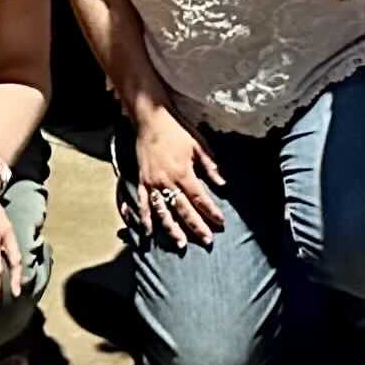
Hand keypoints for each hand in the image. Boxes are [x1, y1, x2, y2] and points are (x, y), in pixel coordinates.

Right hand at [126, 101, 226, 247]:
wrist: (150, 120)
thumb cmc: (177, 130)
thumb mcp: (199, 145)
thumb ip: (211, 166)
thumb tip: (223, 184)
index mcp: (183, 173)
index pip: (200, 198)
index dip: (211, 212)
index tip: (220, 223)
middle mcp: (167, 182)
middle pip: (183, 210)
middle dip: (196, 226)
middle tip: (207, 241)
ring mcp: (152, 183)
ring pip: (163, 212)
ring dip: (172, 229)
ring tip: (181, 244)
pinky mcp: (142, 182)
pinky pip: (143, 204)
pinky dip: (145, 219)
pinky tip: (150, 233)